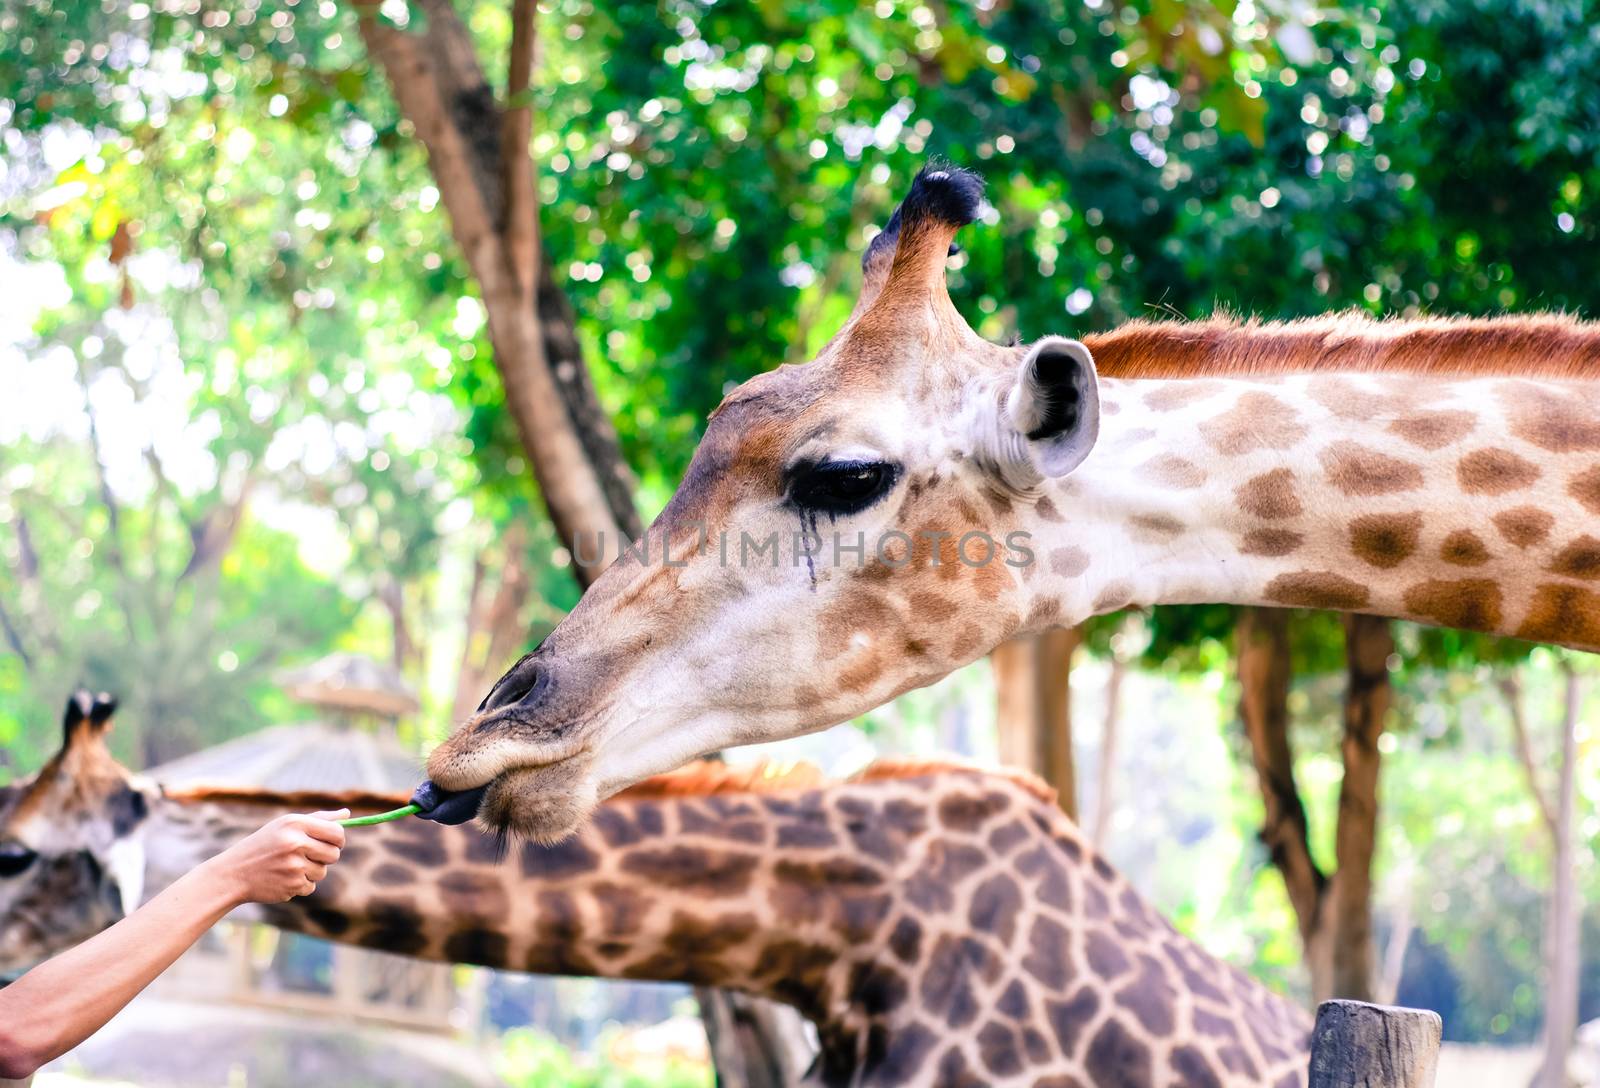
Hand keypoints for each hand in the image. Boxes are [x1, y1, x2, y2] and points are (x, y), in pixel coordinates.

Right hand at [204, 811, 347, 904]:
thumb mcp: (285, 825)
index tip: (333, 842)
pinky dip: (301, 884)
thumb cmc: (263, 845)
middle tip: (309, 855)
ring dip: (312, 871)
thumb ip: (318, 819)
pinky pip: (311, 886)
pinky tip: (283, 878)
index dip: (338, 839)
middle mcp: (295, 843)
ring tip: (289, 866)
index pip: (336, 832)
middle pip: (334, 854)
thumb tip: (347, 814)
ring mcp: (294, 866)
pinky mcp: (292, 885)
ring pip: (322, 871)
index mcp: (295, 824)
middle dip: (326, 856)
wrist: (234, 873)